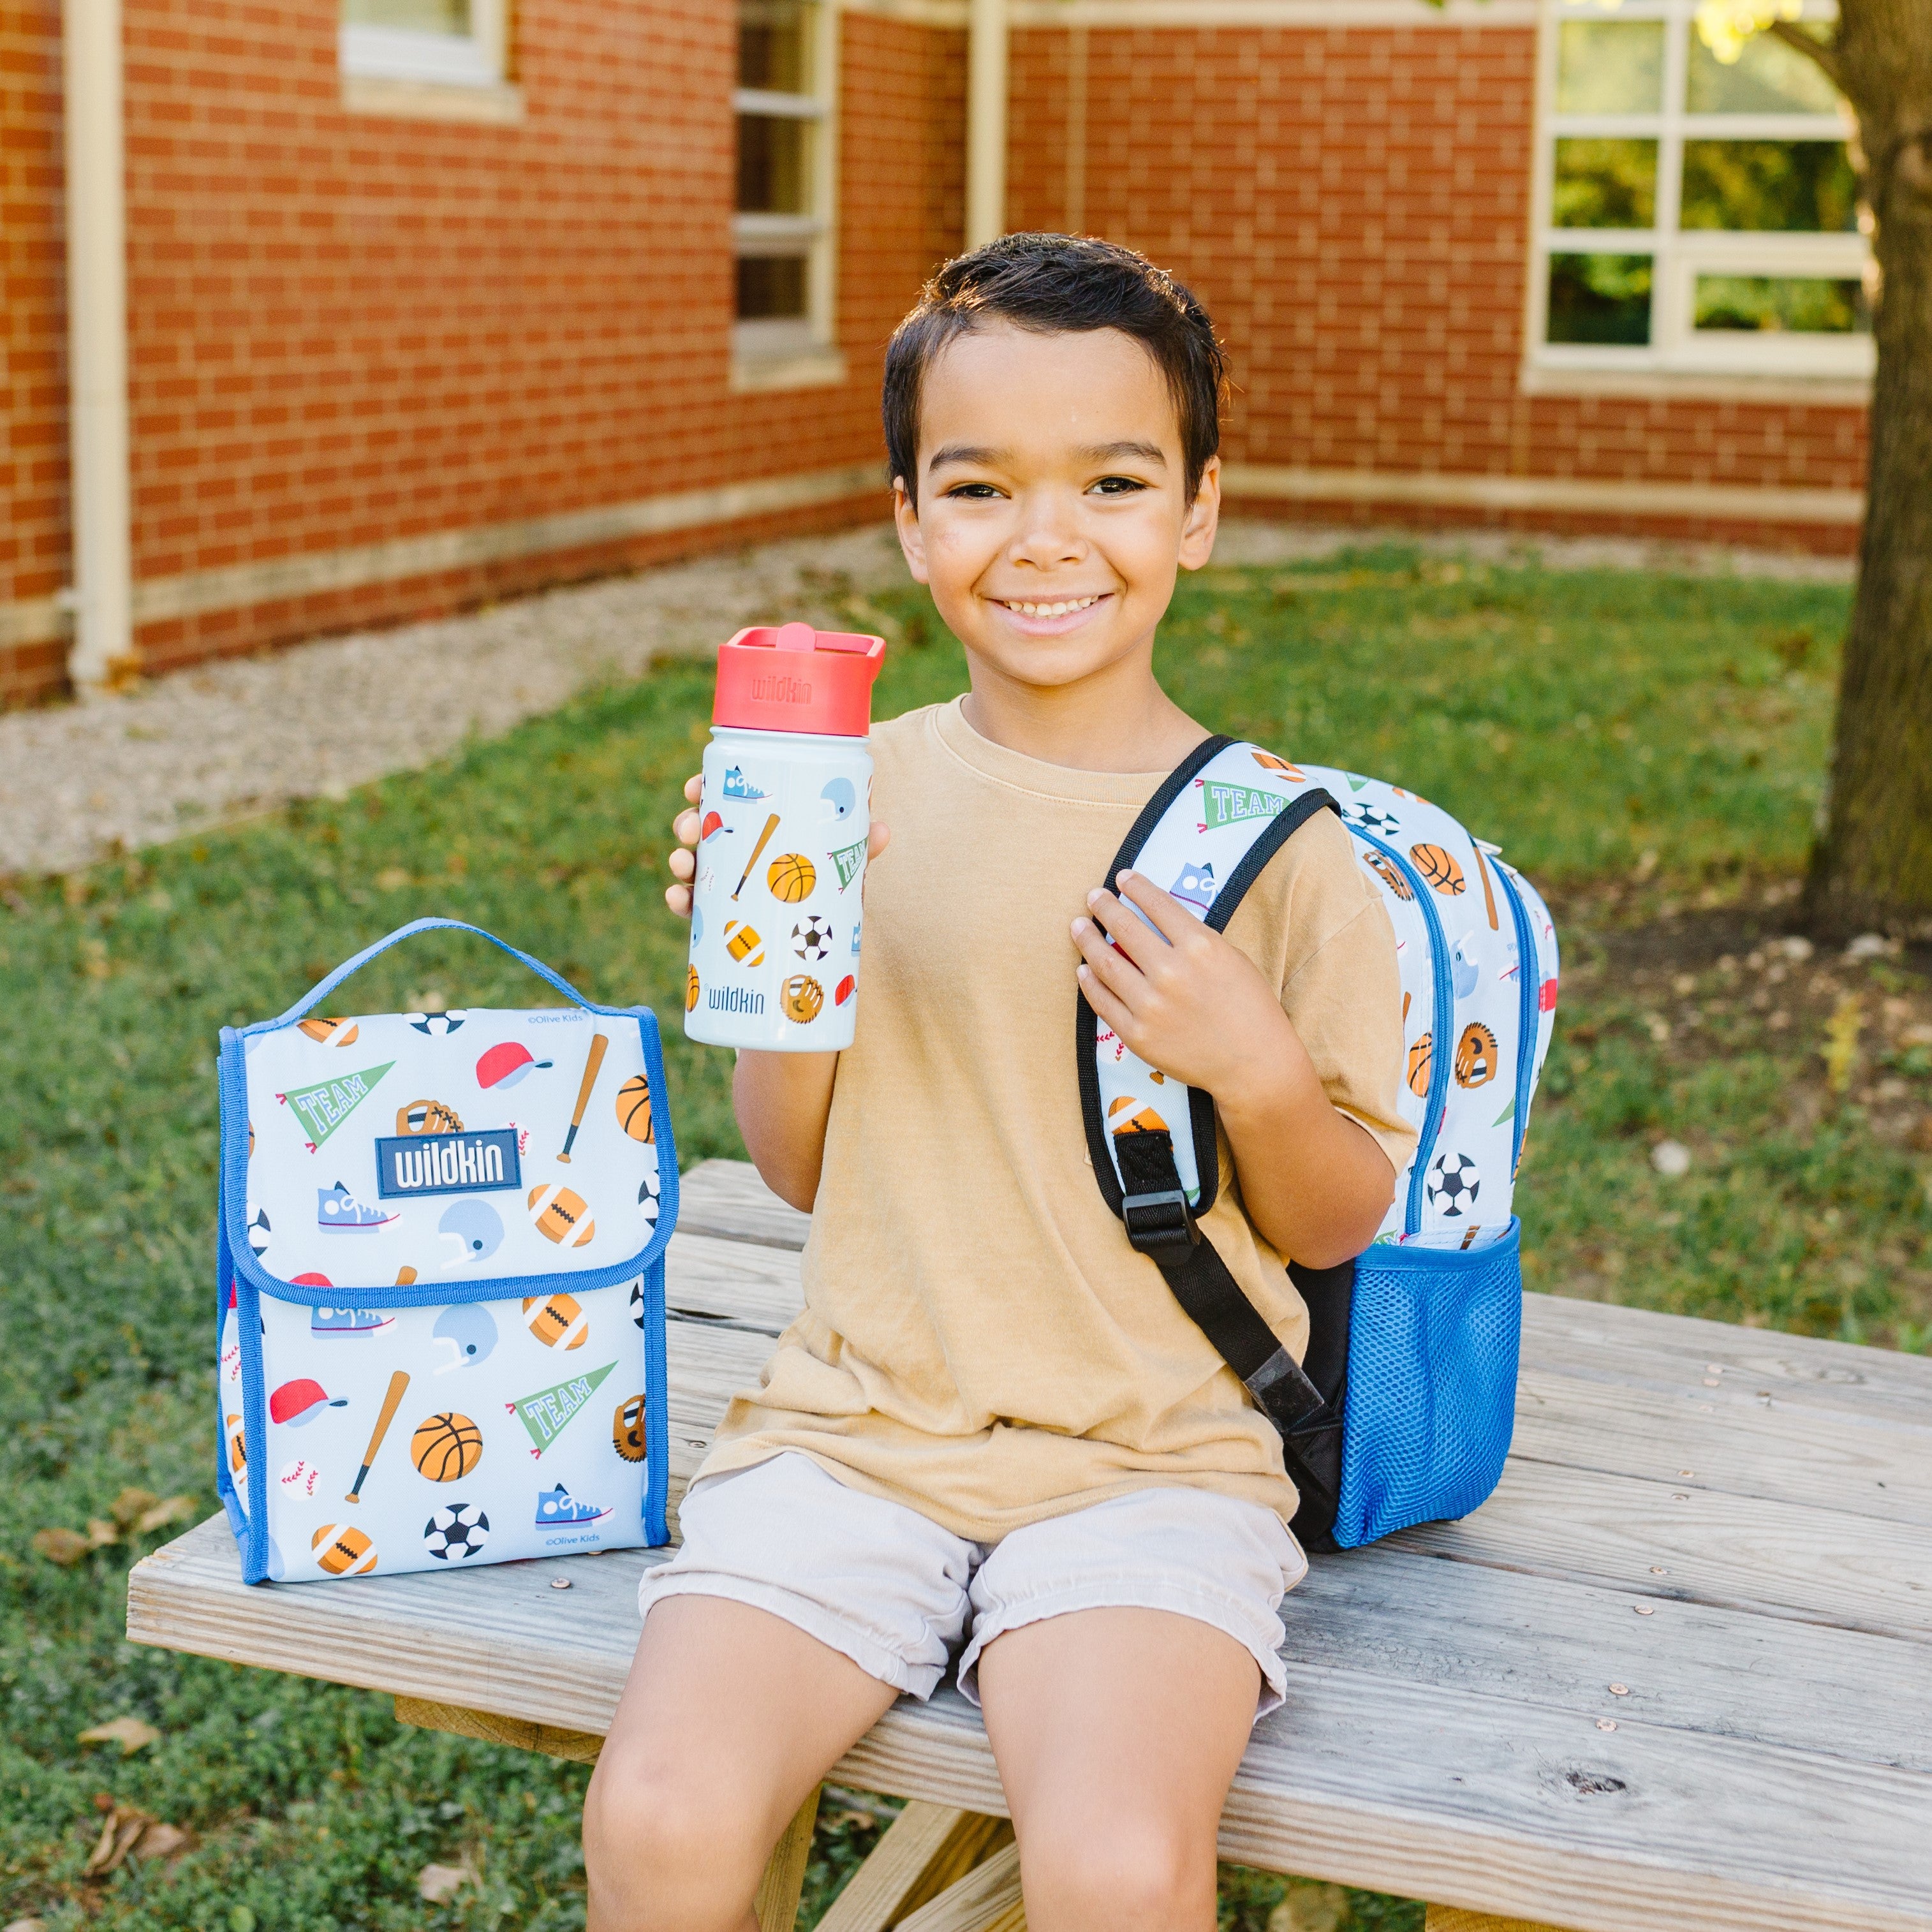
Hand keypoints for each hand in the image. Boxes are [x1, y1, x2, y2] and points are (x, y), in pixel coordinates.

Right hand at [663, 773, 891, 917]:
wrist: (823, 927)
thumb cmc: (826, 877)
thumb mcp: (840, 860)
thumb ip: (856, 846)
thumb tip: (883, 830)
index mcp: (757, 822)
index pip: (724, 795)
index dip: (704, 787)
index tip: (696, 787)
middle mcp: (735, 846)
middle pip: (702, 826)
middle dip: (689, 823)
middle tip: (692, 829)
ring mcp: (723, 879)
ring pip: (692, 863)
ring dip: (680, 860)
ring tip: (682, 864)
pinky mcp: (718, 912)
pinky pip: (693, 905)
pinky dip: (680, 900)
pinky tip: (677, 898)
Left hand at [1075, 869, 1396, 1265]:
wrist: (1254, 1064)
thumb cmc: (1250, 1008)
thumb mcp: (1232, 959)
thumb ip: (1194, 939)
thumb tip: (1155, 921)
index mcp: (1200, 947)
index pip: (1158, 904)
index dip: (1135, 887)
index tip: (1122, 877)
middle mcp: (1171, 972)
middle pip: (1125, 928)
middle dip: (1104, 906)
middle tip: (1093, 896)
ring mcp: (1151, 1005)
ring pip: (1105, 963)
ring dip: (1088, 939)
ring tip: (1078, 926)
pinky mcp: (1137, 1034)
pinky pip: (1102, 1002)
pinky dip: (1089, 982)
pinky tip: (1083, 969)